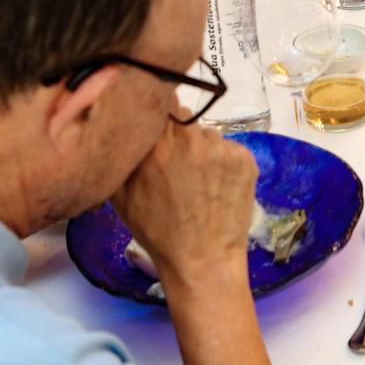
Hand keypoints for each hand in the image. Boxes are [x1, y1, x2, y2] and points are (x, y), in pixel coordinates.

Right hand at [114, 118, 259, 289]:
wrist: (203, 261)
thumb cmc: (158, 231)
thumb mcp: (121, 195)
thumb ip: (121, 155)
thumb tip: (118, 124)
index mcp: (156, 145)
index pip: (159, 104)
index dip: (157, 115)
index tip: (157, 130)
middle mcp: (191, 138)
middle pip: (183, 117)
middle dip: (178, 134)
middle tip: (176, 164)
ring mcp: (222, 148)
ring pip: (207, 134)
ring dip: (201, 150)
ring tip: (197, 182)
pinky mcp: (245, 159)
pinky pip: (229, 149)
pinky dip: (223, 163)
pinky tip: (216, 187)